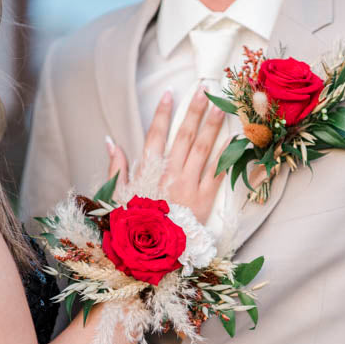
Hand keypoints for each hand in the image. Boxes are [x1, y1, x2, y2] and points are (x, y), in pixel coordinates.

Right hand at [106, 87, 226, 223]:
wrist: (153, 255)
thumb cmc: (133, 225)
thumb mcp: (117, 197)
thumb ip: (115, 168)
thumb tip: (110, 140)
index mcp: (149, 173)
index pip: (155, 136)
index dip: (162, 114)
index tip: (170, 93)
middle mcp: (171, 175)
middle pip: (184, 136)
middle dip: (194, 110)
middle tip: (205, 88)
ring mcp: (190, 186)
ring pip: (203, 150)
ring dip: (213, 126)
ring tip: (222, 105)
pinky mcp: (205, 199)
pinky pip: (217, 173)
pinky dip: (226, 155)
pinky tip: (234, 139)